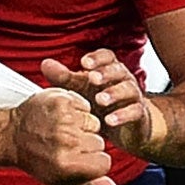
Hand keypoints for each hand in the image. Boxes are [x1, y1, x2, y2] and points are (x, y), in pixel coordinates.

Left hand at [9, 89, 118, 184]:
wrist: (10, 135)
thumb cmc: (38, 161)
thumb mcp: (61, 180)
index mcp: (67, 164)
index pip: (104, 163)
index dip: (93, 163)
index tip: (75, 160)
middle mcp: (66, 141)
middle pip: (100, 143)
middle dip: (87, 145)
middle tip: (63, 145)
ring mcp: (63, 119)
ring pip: (94, 123)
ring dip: (82, 127)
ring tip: (61, 131)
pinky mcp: (61, 100)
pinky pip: (86, 106)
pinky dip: (77, 111)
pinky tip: (60, 118)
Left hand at [43, 50, 165, 158]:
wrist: (127, 128)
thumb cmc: (101, 105)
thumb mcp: (81, 90)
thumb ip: (64, 78)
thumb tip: (45, 63)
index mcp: (109, 71)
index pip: (107, 57)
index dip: (97, 58)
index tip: (83, 63)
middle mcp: (123, 80)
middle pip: (118, 70)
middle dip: (106, 73)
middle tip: (92, 78)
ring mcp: (133, 96)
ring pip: (128, 89)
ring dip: (114, 93)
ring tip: (100, 100)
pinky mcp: (139, 114)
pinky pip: (135, 111)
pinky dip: (123, 115)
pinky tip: (110, 120)